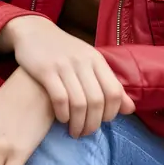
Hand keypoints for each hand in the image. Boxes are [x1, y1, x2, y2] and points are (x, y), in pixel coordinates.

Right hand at [0, 16, 134, 138]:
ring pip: (79, 103)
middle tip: (86, 133)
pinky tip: (62, 119)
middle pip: (97, 101)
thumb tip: (130, 109)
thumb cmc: (64, 51)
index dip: (111, 113)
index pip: (114, 92)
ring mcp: (63, 65)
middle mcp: (82, 61)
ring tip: (74, 131)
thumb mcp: (89, 62)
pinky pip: (60, 98)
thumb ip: (109, 83)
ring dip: (78, 123)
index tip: (103, 122)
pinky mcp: (45, 70)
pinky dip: (63, 114)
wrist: (33, 31)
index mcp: (96, 59)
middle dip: (93, 123)